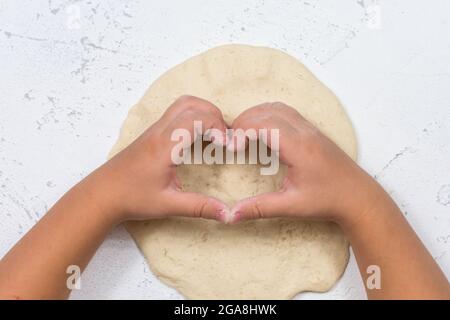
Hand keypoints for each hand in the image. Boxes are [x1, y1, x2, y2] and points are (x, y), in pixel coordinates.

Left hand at [92, 95, 229, 222]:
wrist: (102, 194)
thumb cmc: (131, 198)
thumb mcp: (169, 205)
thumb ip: (200, 207)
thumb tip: (228, 214)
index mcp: (165, 146)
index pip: (196, 119)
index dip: (218, 127)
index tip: (228, 146)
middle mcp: (160, 131)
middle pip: (192, 104)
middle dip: (215, 116)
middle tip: (225, 139)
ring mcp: (155, 129)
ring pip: (183, 104)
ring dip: (204, 113)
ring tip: (214, 135)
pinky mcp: (153, 133)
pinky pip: (176, 113)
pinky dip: (194, 118)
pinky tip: (198, 139)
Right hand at [230, 102, 382, 225]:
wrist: (358, 197)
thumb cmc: (328, 200)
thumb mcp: (291, 206)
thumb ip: (259, 208)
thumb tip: (232, 215)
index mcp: (299, 147)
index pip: (264, 124)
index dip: (242, 130)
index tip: (231, 145)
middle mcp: (305, 132)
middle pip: (267, 112)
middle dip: (244, 121)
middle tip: (231, 140)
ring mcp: (310, 129)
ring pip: (277, 107)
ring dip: (256, 115)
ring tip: (243, 134)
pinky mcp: (312, 131)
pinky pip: (286, 112)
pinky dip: (268, 116)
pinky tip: (262, 133)